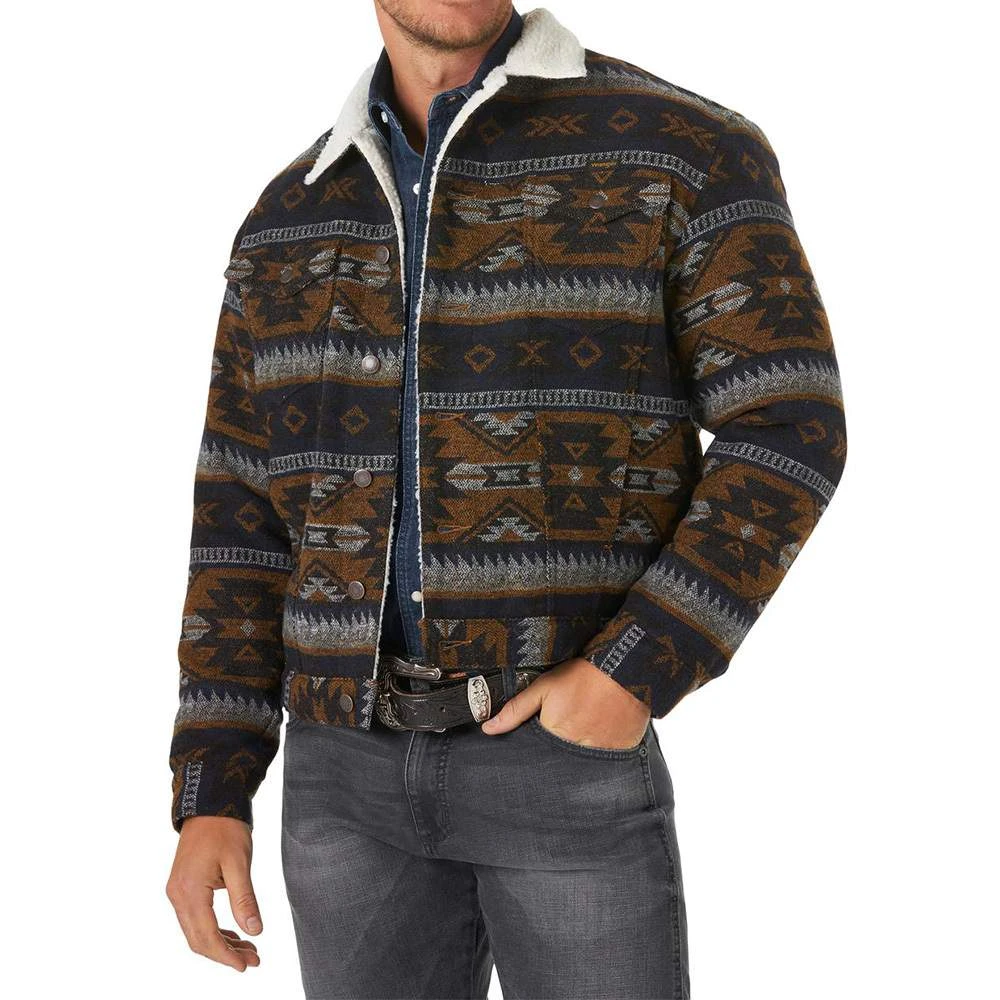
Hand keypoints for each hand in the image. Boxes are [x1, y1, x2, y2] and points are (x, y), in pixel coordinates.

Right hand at [166, 816, 262, 971]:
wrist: (210, 804)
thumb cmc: (225, 829)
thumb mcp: (239, 863)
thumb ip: (245, 899)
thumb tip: (255, 931)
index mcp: (190, 891)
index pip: (206, 936)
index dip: (226, 955)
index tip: (246, 966)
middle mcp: (178, 895)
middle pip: (198, 939)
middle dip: (224, 954)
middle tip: (253, 960)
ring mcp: (177, 891)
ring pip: (196, 931)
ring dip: (220, 943)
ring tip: (248, 949)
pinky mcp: (182, 887)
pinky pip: (195, 918)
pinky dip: (213, 929)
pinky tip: (234, 932)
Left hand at [481, 656, 651, 748]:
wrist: (624, 669)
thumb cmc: (583, 676)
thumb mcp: (544, 687)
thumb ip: (516, 710)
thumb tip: (488, 729)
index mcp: (555, 735)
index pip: (538, 755)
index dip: (536, 751)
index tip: (540, 739)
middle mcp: (577, 750)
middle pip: (559, 764)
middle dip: (555, 758)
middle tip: (564, 735)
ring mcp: (601, 754)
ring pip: (582, 767)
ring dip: (577, 759)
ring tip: (582, 736)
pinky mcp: (620, 753)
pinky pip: (605, 764)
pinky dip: (600, 756)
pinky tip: (600, 739)